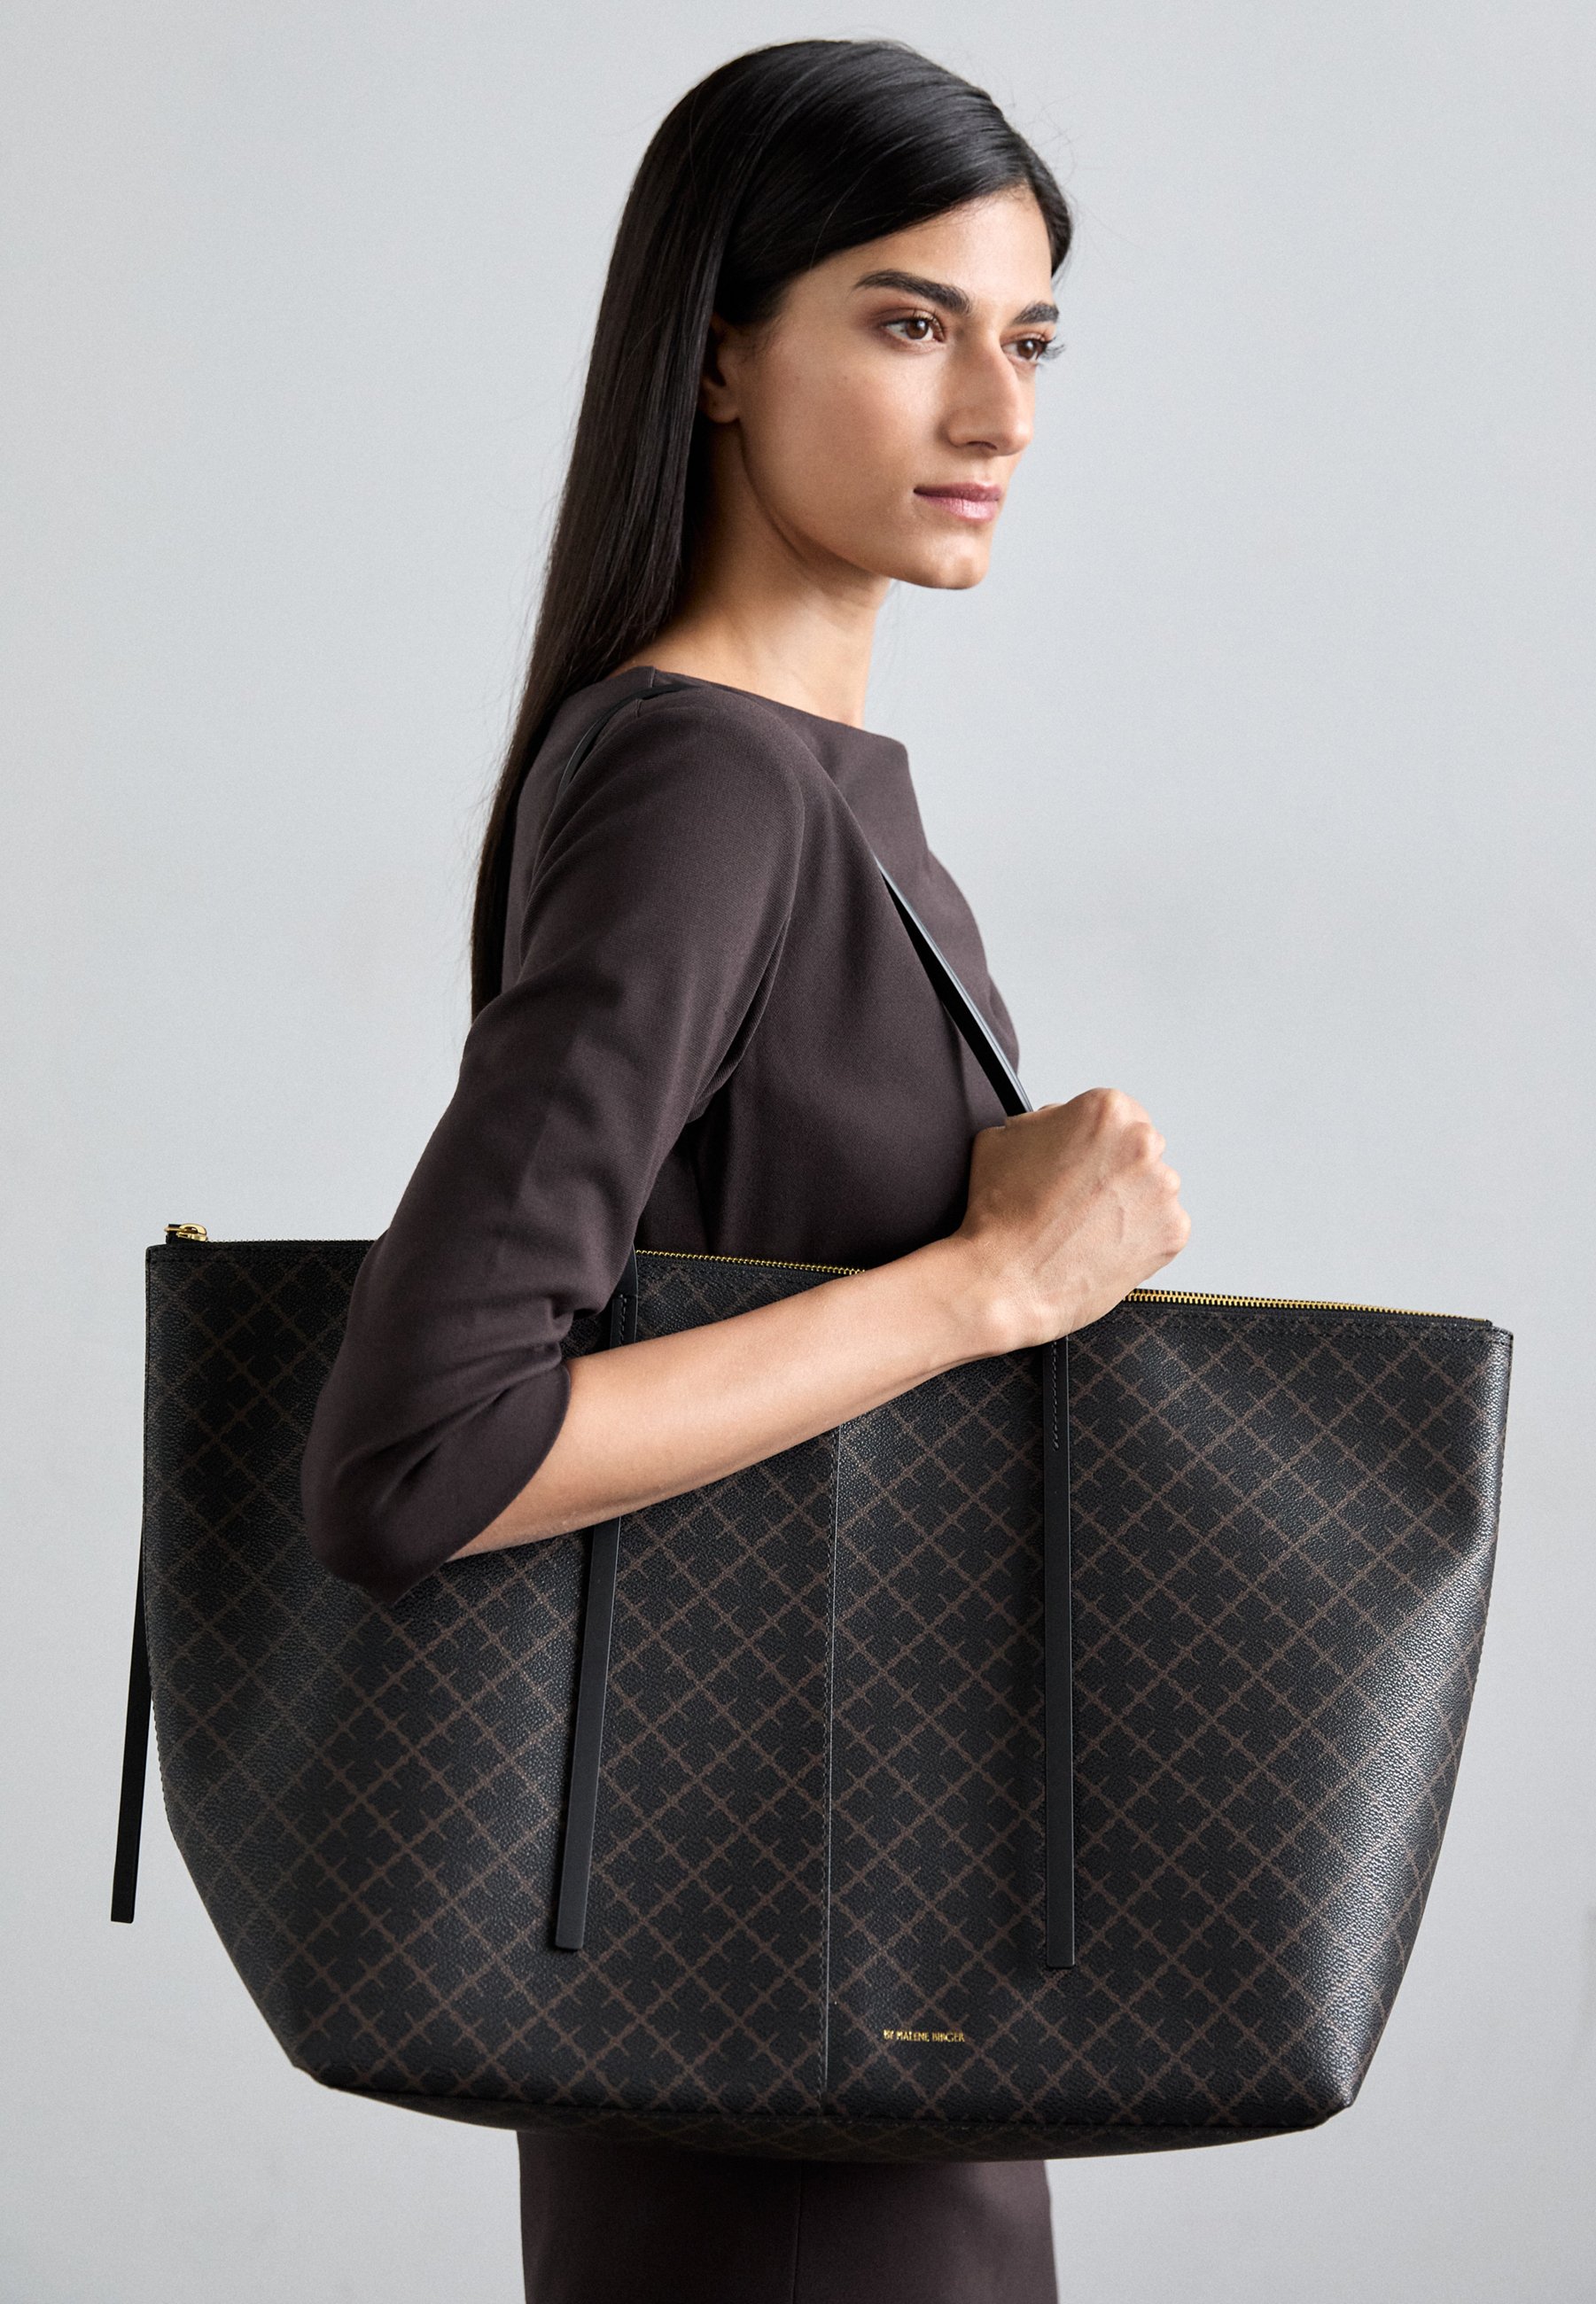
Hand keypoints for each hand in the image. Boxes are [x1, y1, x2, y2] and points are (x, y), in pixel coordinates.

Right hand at [952, 1088, 1190, 1351]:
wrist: (1006, 1280)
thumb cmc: (1000, 1216)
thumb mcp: (1003, 1138)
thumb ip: (1043, 1121)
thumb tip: (1057, 1125)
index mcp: (1107, 1111)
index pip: (1116, 1115)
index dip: (1093, 1142)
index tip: (1080, 1161)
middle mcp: (1143, 1144)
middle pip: (1138, 1148)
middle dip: (1114, 1169)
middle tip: (1078, 1196)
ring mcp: (1163, 1190)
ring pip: (1152, 1188)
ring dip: (1128, 1201)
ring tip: (1085, 1225)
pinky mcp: (1172, 1232)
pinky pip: (1160, 1227)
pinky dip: (1138, 1236)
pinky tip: (1101, 1243)